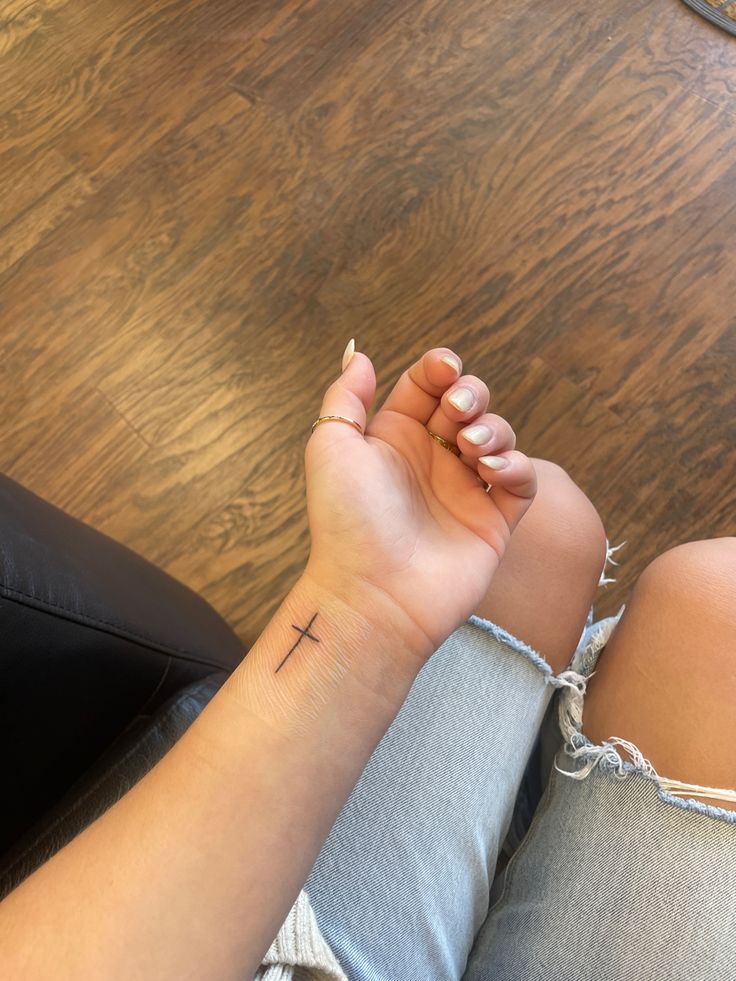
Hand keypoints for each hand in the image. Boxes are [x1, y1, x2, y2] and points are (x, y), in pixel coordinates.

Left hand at [303, 343, 536, 665]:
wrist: (372, 593)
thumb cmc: (345, 521)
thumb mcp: (331, 446)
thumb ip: (346, 396)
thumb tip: (358, 353)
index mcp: (395, 438)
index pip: (427, 386)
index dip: (440, 369)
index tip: (444, 369)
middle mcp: (431, 461)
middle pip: (469, 405)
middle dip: (471, 394)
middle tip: (457, 412)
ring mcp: (464, 492)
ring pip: (498, 438)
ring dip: (492, 430)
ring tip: (470, 448)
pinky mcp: (494, 523)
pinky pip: (521, 483)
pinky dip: (516, 467)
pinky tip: (492, 472)